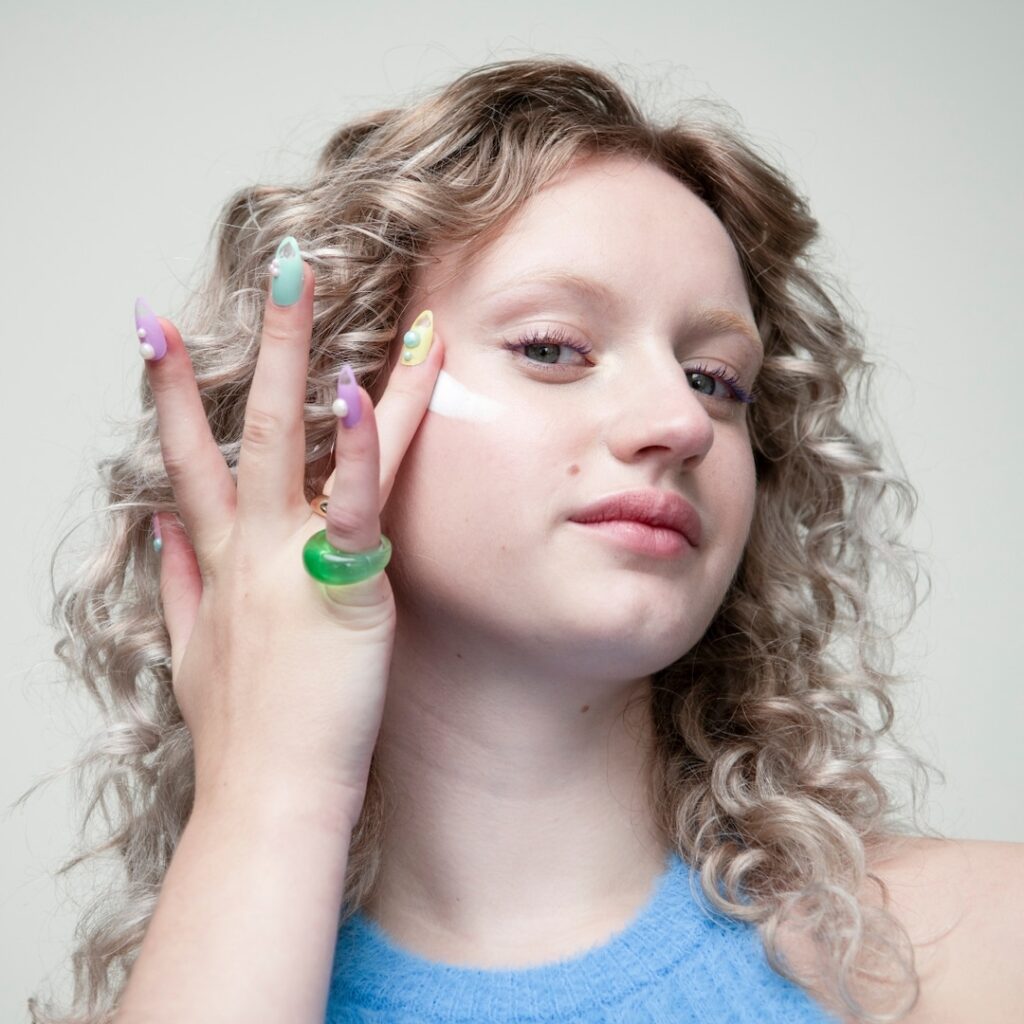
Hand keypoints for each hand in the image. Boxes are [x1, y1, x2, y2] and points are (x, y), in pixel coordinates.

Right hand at [143, 250, 441, 825]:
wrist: (266, 797)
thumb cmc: (243, 733)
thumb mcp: (191, 653)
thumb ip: (180, 585)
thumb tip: (166, 534)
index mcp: (222, 560)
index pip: (192, 457)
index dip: (172, 392)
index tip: (155, 330)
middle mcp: (251, 543)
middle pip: (249, 422)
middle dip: (261, 340)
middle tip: (278, 264)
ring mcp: (292, 554)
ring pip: (300, 435)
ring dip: (308, 353)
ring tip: (321, 281)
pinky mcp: (342, 579)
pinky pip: (350, 498)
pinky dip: (357, 442)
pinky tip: (364, 384)